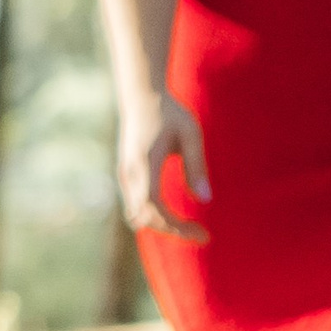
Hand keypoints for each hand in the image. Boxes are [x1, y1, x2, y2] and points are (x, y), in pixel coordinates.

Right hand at [118, 92, 210, 243]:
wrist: (140, 97)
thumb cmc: (169, 113)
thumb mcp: (190, 134)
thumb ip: (196, 166)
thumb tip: (205, 199)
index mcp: (145, 162)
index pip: (153, 205)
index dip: (174, 225)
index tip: (201, 232)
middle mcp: (130, 173)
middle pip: (145, 217)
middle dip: (172, 230)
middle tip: (202, 234)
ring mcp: (125, 176)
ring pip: (139, 215)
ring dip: (163, 225)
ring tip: (191, 227)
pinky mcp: (126, 176)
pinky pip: (137, 207)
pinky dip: (155, 216)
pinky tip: (176, 216)